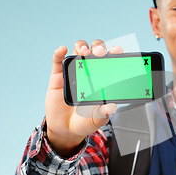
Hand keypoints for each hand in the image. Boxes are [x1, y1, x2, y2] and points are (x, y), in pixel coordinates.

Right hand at [44, 40, 123, 156]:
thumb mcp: (97, 118)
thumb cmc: (85, 120)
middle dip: (98, 47)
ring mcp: (74, 71)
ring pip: (78, 50)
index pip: (110, 60)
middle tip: (100, 53)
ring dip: (82, 46)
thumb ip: (104, 113)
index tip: (117, 51)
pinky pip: (58, 61)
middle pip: (94, 50)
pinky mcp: (58, 76)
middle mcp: (89, 70)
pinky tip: (62, 50)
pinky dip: (59, 53)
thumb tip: (112, 107)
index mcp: (102, 78)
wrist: (66, 128)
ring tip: (84, 52)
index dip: (114, 53)